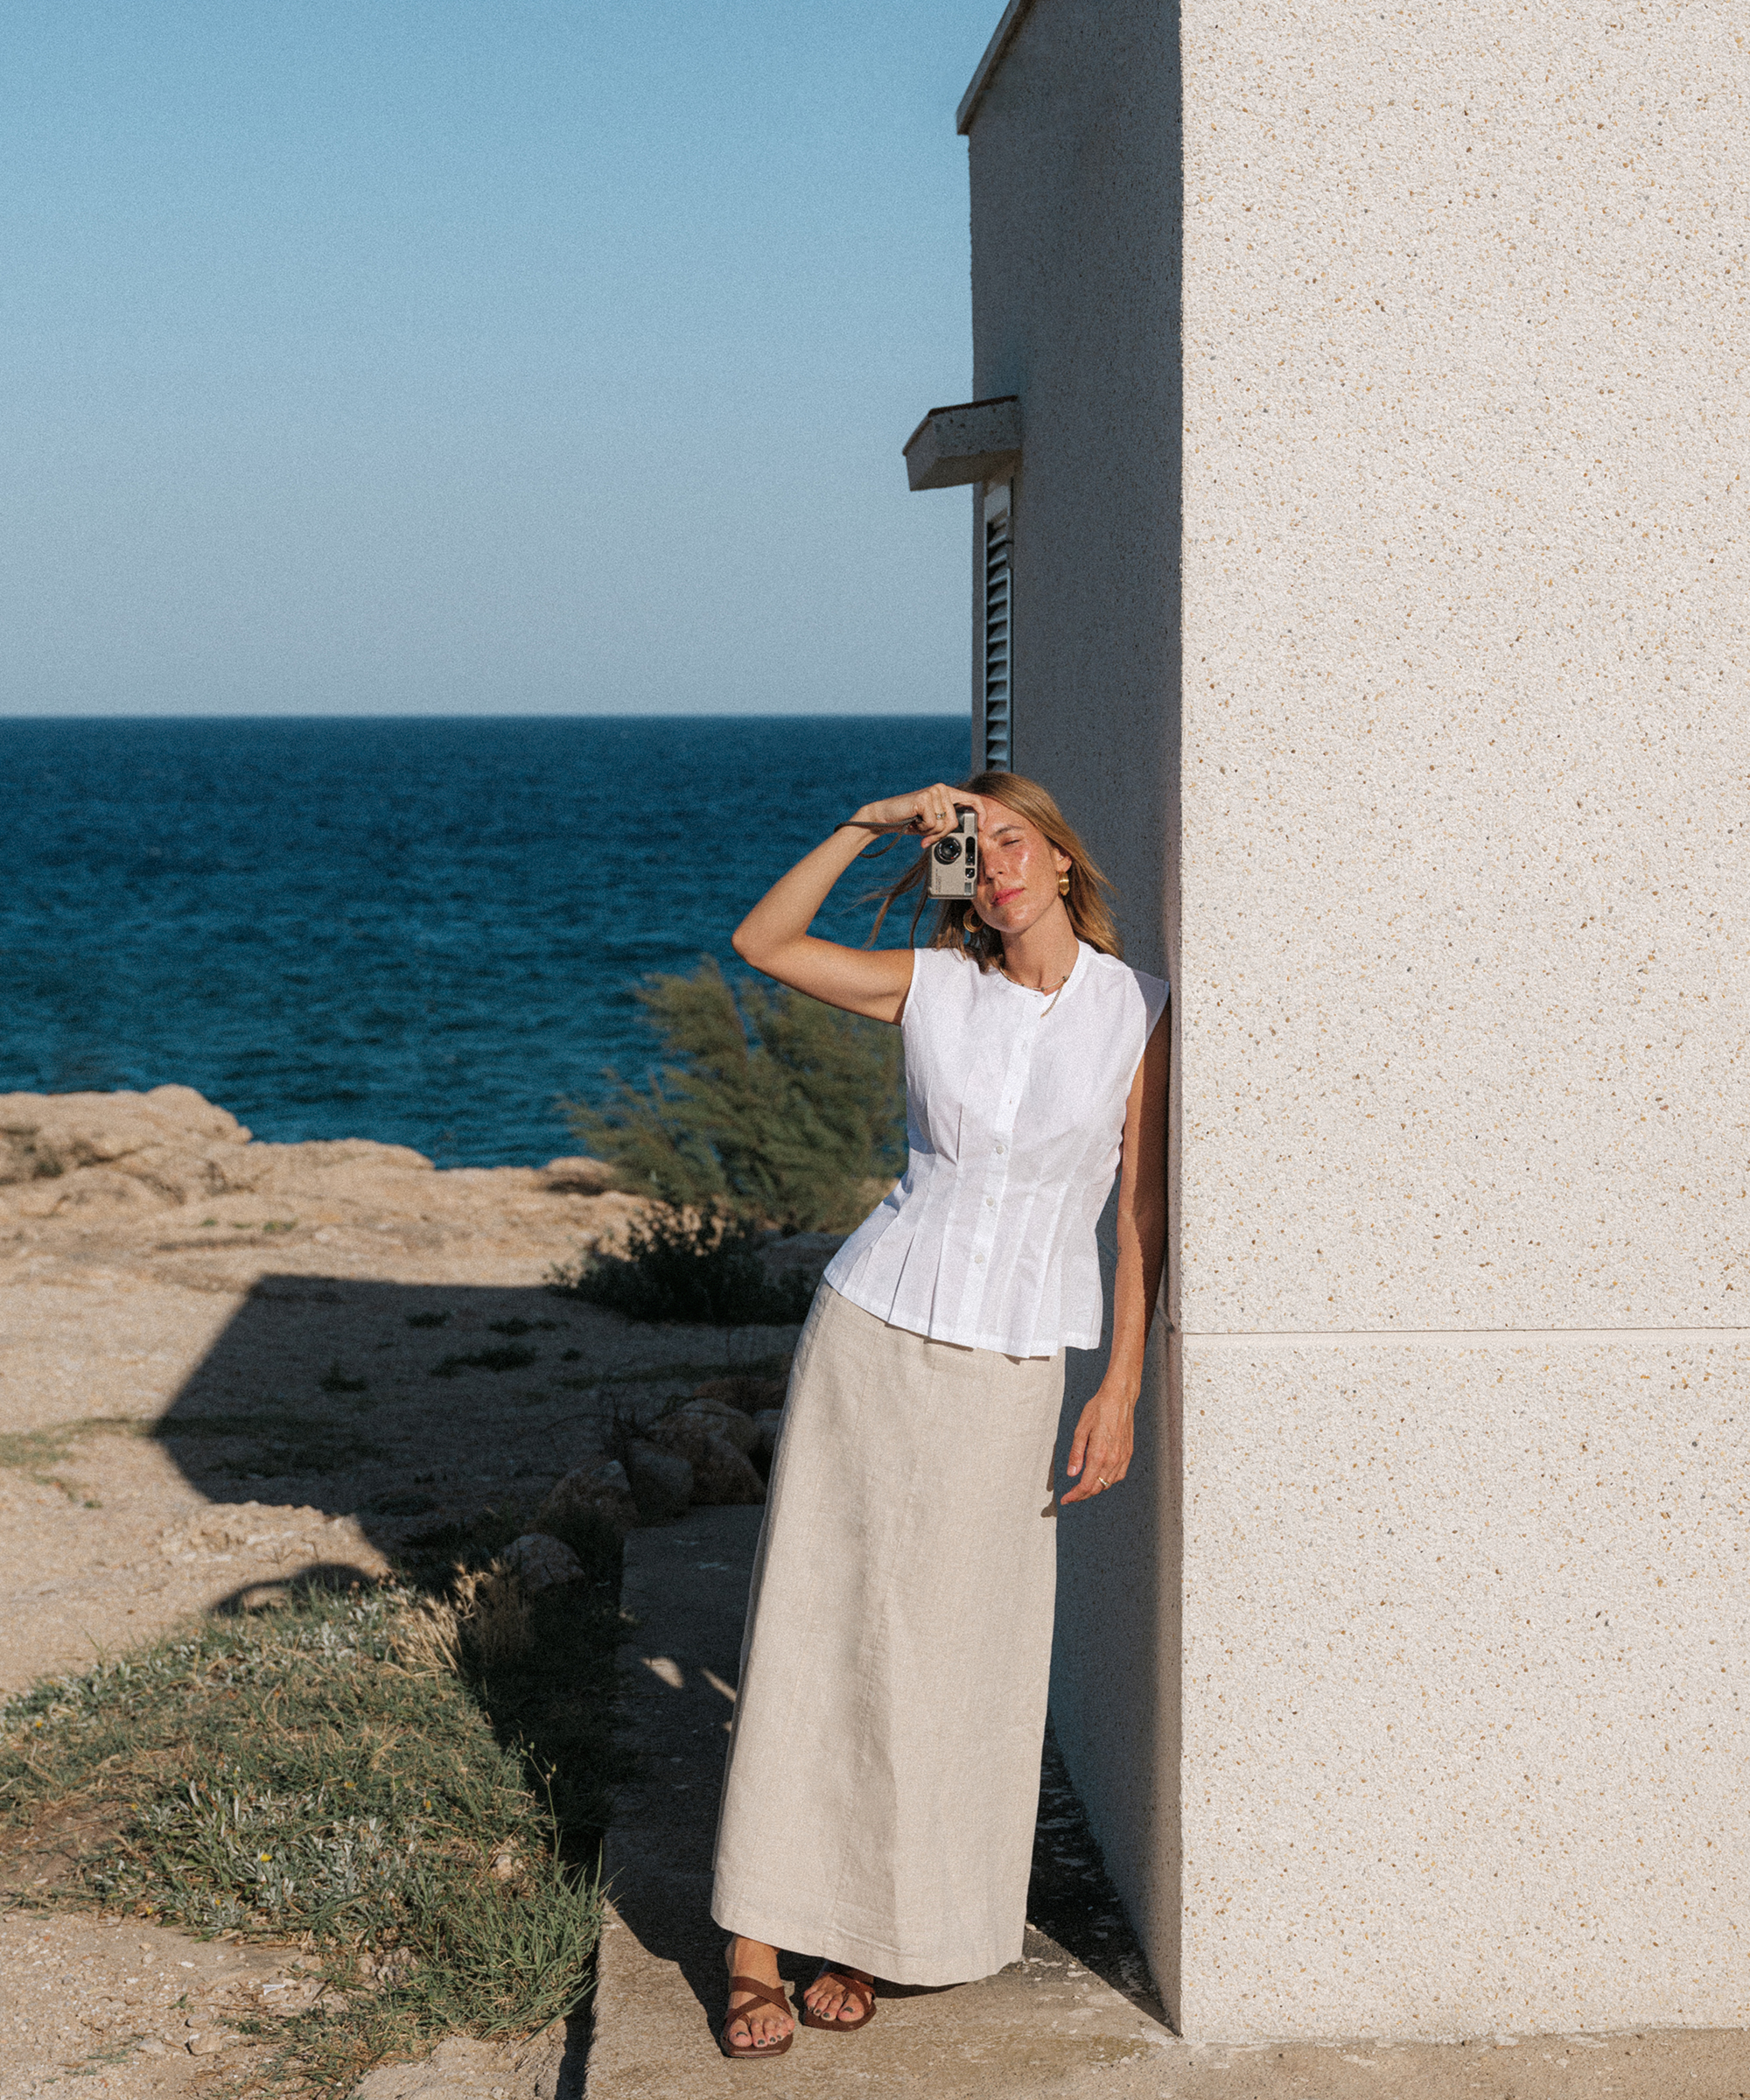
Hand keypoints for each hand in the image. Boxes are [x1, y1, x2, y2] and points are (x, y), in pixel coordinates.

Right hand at [847, 783, 998, 847]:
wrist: (883, 817)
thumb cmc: (908, 821)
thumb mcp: (932, 822)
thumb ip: (947, 823)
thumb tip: (968, 831)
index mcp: (946, 792)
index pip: (972, 800)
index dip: (981, 813)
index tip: (982, 827)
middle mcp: (942, 789)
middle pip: (954, 821)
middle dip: (941, 834)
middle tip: (927, 836)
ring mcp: (934, 792)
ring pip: (944, 825)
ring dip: (930, 832)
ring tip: (918, 826)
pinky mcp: (925, 799)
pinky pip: (932, 824)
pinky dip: (922, 829)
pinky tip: (913, 822)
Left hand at [1059, 1385, 1134, 1505]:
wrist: (1119, 1397)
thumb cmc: (1098, 1409)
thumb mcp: (1081, 1429)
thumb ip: (1076, 1454)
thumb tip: (1071, 1473)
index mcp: (1099, 1454)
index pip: (1086, 1485)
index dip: (1075, 1496)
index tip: (1065, 1499)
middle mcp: (1113, 1459)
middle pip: (1097, 1488)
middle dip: (1083, 1495)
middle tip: (1071, 1496)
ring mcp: (1123, 1457)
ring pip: (1108, 1484)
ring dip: (1095, 1489)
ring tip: (1083, 1488)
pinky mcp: (1128, 1453)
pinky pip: (1119, 1475)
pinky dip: (1108, 1481)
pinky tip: (1101, 1477)